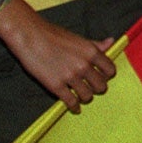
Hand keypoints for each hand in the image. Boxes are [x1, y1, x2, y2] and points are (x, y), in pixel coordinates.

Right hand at [0, 0, 117, 112]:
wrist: (30, 36)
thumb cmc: (53, 35)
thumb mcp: (78, 38)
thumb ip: (95, 44)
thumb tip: (111, 42)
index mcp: (91, 51)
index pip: (110, 70)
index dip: (106, 76)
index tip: (101, 77)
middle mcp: (84, 65)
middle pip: (101, 86)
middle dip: (97, 88)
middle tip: (90, 87)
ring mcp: (70, 77)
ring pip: (87, 96)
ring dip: (85, 97)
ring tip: (81, 96)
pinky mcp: (56, 86)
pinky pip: (71, 102)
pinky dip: (74, 107)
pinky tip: (73, 107)